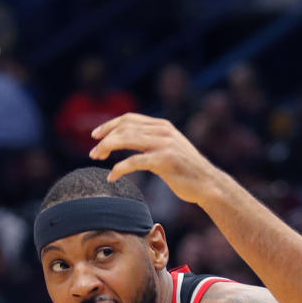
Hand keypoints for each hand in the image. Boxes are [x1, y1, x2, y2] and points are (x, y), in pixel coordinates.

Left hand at [89, 114, 220, 204]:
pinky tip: (111, 177)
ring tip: (96, 159)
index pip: (129, 118)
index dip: (109, 125)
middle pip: (124, 127)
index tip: (94, 135)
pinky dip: (119, 168)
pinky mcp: (165, 160)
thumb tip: (130, 141)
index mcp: (162, 125)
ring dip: (107, 148)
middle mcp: (163, 130)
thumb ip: (152, 142)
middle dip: (105, 138)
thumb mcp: (168, 149)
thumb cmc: (186, 171)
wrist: (208, 184)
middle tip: (93, 153)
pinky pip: (134, 161)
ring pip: (126, 140)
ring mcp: (164, 144)